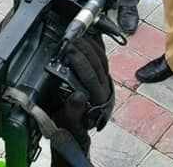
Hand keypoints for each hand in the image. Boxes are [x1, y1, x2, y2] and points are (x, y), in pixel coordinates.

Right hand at [50, 34, 112, 163]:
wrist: (76, 136)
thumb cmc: (69, 131)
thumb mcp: (67, 125)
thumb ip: (73, 112)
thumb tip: (78, 96)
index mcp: (97, 102)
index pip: (90, 75)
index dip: (79, 60)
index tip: (67, 48)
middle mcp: (105, 92)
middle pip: (97, 63)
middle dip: (83, 48)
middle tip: (69, 39)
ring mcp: (105, 84)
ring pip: (102, 59)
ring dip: (90, 45)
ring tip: (75, 36)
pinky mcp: (103, 79)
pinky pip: (102, 59)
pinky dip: (96, 47)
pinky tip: (87, 38)